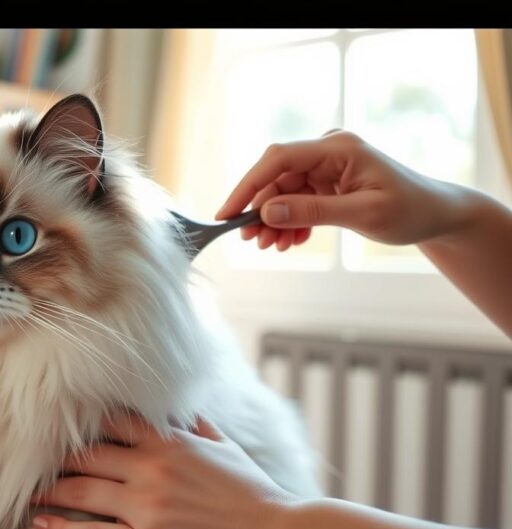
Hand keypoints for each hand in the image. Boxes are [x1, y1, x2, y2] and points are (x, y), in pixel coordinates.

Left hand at [30, 412, 299, 528]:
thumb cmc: (251, 491)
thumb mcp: (224, 446)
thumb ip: (194, 426)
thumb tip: (176, 408)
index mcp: (171, 441)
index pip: (114, 421)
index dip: (85, 422)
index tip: (61, 422)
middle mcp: (153, 469)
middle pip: (88, 454)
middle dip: (58, 457)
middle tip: (36, 460)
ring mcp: (147, 507)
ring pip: (82, 490)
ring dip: (50, 490)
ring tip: (32, 492)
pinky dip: (62, 527)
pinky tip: (42, 522)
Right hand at [216, 130, 479, 250]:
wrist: (435, 215)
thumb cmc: (409, 210)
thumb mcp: (362, 214)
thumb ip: (312, 211)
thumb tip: (266, 211)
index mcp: (338, 148)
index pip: (278, 159)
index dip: (248, 185)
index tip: (227, 214)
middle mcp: (327, 151)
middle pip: (276, 178)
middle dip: (260, 211)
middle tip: (251, 241)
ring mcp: (326, 166)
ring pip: (282, 192)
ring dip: (273, 220)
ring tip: (272, 247)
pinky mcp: (325, 181)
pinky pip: (295, 200)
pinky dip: (289, 222)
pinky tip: (290, 241)